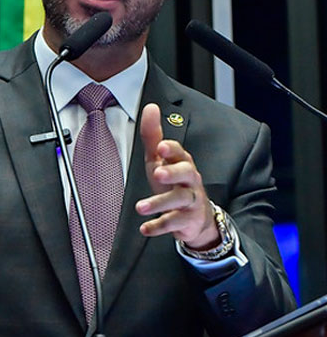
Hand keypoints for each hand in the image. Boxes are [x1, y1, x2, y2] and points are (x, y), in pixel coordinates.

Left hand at [135, 103, 219, 249]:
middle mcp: (190, 181)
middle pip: (186, 174)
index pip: (179, 153)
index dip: (171, 150)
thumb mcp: (160, 159)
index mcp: (182, 163)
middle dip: (173, 173)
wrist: (196, 217)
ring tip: (140, 207)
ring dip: (159, 203)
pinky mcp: (187, 220)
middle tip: (158, 173)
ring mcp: (190, 201)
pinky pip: (174, 223)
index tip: (160, 146)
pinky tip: (145, 229)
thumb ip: (153, 136)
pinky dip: (159, 227)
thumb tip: (150, 107)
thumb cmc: (174, 182)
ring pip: (179, 200)